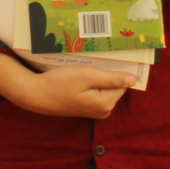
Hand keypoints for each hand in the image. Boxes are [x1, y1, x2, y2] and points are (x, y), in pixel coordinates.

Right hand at [0, 51, 141, 118]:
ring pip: (104, 87)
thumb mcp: (86, 76)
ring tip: (85, 65)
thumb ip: (111, 79)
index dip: (116, 68)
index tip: (107, 57)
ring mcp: (94, 110)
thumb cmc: (59, 84)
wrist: (35, 95)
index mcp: (106, 104)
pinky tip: (80, 74)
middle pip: (114, 85)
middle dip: (106, 72)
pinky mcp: (85, 107)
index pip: (122, 82)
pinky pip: (95, 91)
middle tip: (93, 60)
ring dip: (98, 76)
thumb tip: (133, 79)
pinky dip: (90, 81)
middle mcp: (103, 111)